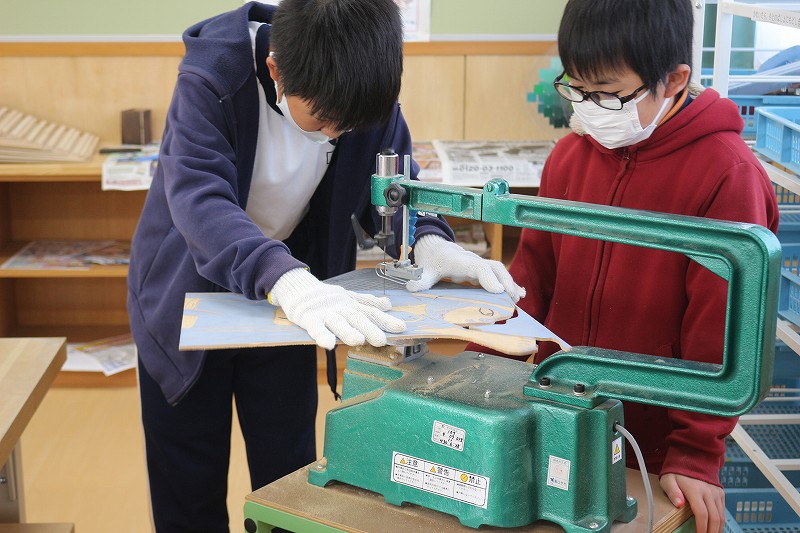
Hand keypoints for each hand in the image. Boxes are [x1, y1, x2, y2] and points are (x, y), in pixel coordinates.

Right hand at [269, 268, 405, 349]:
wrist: (299, 288)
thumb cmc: (327, 298)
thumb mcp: (349, 298)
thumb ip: (368, 303)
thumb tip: (388, 305)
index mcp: (352, 305)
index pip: (372, 313)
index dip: (386, 320)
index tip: (401, 328)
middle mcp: (341, 309)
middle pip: (357, 319)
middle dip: (370, 329)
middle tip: (381, 340)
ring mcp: (325, 314)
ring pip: (338, 323)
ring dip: (348, 331)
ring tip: (358, 341)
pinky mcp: (309, 319)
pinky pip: (316, 328)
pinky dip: (322, 335)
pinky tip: (328, 345)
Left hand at [407, 235, 525, 300]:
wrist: (435, 248)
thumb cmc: (431, 260)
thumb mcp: (424, 270)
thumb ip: (420, 279)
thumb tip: (412, 287)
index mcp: (459, 261)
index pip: (478, 267)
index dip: (488, 278)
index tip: (498, 291)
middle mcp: (473, 261)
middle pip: (494, 267)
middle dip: (506, 281)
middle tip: (513, 298)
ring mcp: (479, 264)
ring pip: (499, 270)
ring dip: (510, 283)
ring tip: (518, 298)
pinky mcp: (481, 270)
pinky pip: (498, 274)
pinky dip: (509, 283)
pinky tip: (519, 292)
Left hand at [660, 473, 724, 532]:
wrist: (691, 458)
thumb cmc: (677, 471)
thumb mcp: (668, 479)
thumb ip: (672, 492)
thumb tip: (679, 505)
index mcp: (694, 489)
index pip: (701, 513)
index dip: (701, 527)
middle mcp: (708, 491)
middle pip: (714, 517)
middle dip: (711, 531)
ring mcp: (716, 492)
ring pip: (721, 515)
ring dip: (717, 528)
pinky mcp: (720, 493)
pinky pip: (722, 510)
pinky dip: (720, 521)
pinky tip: (715, 527)